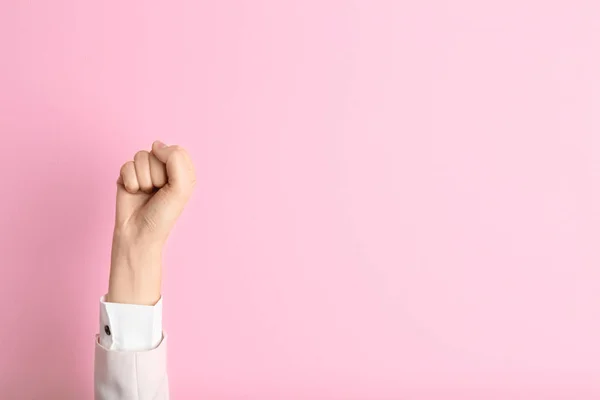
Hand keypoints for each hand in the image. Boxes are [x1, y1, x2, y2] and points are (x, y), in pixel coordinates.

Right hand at [107, 141, 195, 304]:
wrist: (139, 233)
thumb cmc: (163, 214)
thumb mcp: (180, 187)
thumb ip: (175, 160)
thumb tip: (156, 144)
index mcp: (181, 170)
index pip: (177, 151)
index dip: (172, 166)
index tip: (171, 185)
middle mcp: (163, 168)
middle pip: (157, 152)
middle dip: (156, 174)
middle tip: (157, 192)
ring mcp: (144, 170)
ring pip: (141, 156)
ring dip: (143, 179)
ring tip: (145, 193)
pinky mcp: (127, 175)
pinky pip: (126, 165)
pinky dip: (130, 181)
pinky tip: (133, 192)